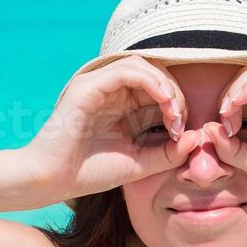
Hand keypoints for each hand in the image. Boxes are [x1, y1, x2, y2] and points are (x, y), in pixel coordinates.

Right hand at [27, 57, 199, 199]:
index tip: (183, 133)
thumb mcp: (139, 164)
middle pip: (153, 72)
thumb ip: (167, 153)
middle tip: (180, 120)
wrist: (51, 181)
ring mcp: (97, 85)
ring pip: (141, 65)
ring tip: (173, 111)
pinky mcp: (88, 86)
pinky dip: (151, 82)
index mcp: (120, 105)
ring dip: (165, 85)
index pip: (157, 88)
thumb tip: (195, 138)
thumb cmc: (89, 173)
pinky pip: (126, 70)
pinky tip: (163, 103)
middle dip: (175, 93)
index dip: (177, 104)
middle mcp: (109, 90)